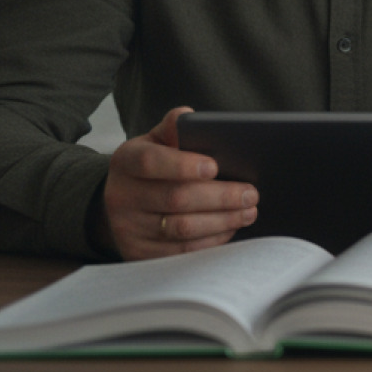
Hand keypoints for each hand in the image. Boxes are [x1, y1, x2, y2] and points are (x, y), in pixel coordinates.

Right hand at [98, 106, 256, 259]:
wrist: (120, 204)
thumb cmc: (150, 167)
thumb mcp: (155, 142)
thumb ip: (174, 129)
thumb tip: (190, 117)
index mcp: (126, 161)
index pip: (151, 162)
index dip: (183, 165)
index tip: (215, 166)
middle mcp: (122, 196)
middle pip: (175, 198)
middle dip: (220, 196)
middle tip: (251, 193)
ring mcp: (128, 228)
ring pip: (181, 228)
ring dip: (222, 221)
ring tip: (249, 211)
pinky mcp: (139, 254)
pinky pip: (181, 252)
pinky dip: (211, 241)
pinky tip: (230, 228)